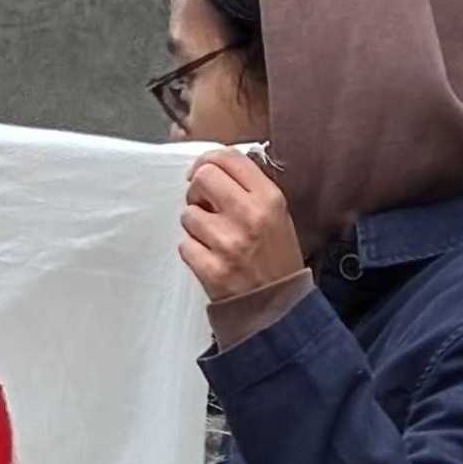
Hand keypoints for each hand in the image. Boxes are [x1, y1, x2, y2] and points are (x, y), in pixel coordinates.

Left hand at [178, 150, 301, 305]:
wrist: (278, 305)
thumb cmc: (275, 256)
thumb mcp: (276, 214)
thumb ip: (248, 188)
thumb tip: (209, 168)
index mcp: (269, 198)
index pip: (228, 158)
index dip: (207, 160)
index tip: (200, 171)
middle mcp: (249, 215)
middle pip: (202, 178)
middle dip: (196, 190)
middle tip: (203, 204)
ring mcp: (228, 243)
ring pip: (188, 214)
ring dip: (195, 225)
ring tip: (214, 238)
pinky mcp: (211, 268)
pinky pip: (184, 245)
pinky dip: (193, 250)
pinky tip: (210, 258)